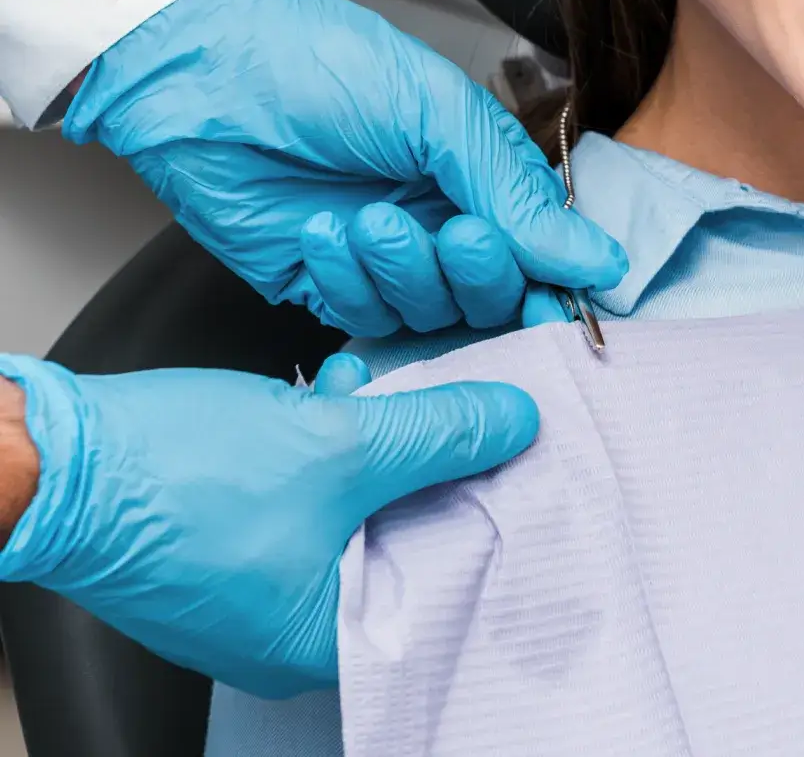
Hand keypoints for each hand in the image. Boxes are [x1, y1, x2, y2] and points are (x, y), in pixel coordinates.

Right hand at [0, 352, 533, 695]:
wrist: (56, 456)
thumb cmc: (177, 478)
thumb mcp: (340, 443)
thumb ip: (441, 434)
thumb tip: (517, 420)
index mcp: (324, 640)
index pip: (443, 588)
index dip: (489, 516)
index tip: (525, 459)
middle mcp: (289, 629)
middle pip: (404, 541)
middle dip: (435, 465)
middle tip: (473, 409)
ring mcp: (254, 584)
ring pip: (356, 507)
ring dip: (382, 440)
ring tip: (396, 386)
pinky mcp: (228, 537)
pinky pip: (308, 492)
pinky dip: (332, 443)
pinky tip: (340, 388)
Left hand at [63, 0, 624, 334]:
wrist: (204, 74)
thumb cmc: (325, 66)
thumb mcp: (440, 114)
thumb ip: (516, 194)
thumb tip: (600, 260)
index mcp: (480, 170)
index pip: (541, 247)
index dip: (549, 279)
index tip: (551, 299)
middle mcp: (440, 216)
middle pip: (491, 292)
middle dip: (478, 272)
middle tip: (456, 233)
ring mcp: (382, 256)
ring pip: (429, 312)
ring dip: (406, 272)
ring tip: (370, 217)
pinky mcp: (321, 285)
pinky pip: (362, 317)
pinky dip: (350, 283)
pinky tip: (323, 232)